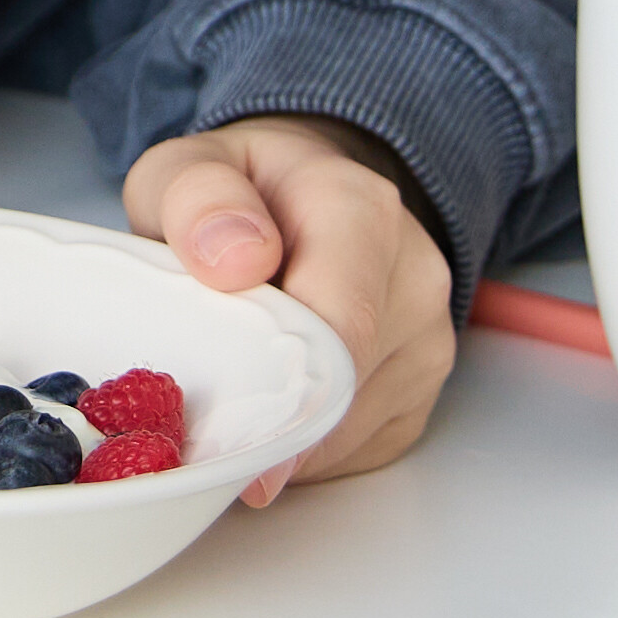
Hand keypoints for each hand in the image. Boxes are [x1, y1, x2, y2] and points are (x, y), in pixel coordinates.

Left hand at [118, 114, 457, 498]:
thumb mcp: (190, 165)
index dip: (279, 392)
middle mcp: (414, 279)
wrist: (307, 197)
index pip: (338, 324)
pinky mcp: (418, 395)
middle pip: (338, 390)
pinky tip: (266, 403)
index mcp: (360, 212)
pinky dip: (299, 450)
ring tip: (224, 394)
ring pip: (343, 434)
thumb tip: (234, 261)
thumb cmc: (242, 192)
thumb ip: (199, 198)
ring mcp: (427, 342)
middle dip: (259, 420)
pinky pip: (351, 453)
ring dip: (276, 437)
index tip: (222, 438)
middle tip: (192, 427)